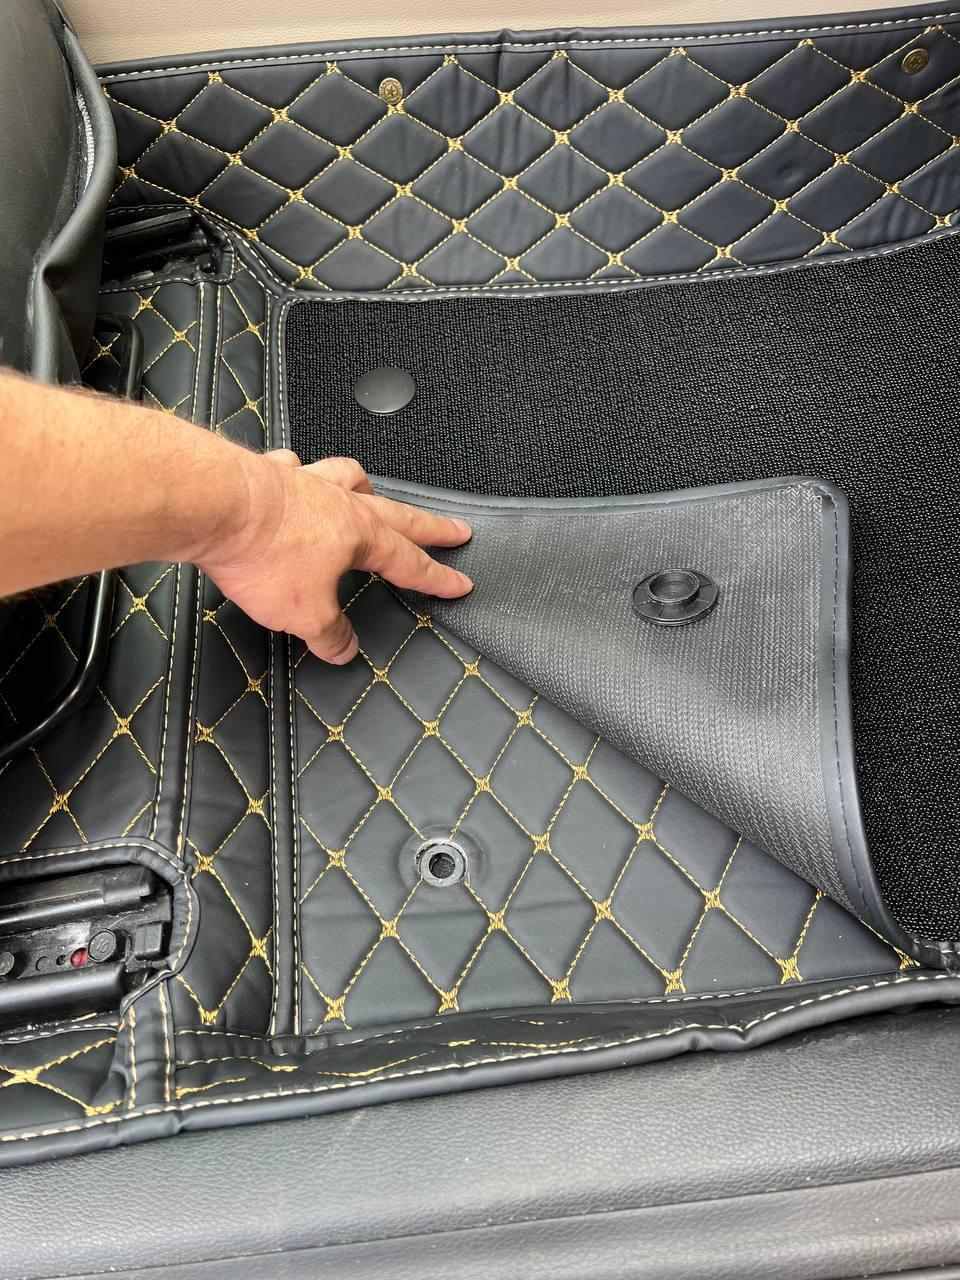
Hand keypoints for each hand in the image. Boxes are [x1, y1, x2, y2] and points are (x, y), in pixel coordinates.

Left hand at [198, 451, 471, 663]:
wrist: (214, 504)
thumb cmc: (264, 556)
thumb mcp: (305, 614)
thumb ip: (330, 634)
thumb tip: (344, 650)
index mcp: (359, 536)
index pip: (409, 562)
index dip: (436, 577)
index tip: (460, 583)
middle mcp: (339, 502)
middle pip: (397, 514)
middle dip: (429, 527)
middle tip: (457, 528)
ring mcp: (305, 482)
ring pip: (348, 477)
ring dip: (366, 487)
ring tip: (371, 490)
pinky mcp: (267, 473)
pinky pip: (294, 468)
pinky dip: (300, 472)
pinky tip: (294, 475)